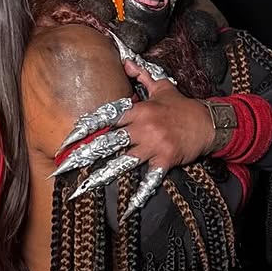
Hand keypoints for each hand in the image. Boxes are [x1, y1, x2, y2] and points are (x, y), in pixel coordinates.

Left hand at [52, 60, 214, 215]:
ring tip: (82, 187)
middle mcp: (143, 128)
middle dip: (85, 154)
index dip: (86, 127)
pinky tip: (125, 210)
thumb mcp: (162, 87)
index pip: (107, 117)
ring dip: (101, 176)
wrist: (209, 124)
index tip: (67, 138)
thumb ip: (142, 74)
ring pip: (123, 162)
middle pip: (109, 142)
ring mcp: (153, 146)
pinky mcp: (164, 162)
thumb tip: (125, 60)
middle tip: (62, 165)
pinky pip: (148, 181)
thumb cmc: (183, 107)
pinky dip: (138, 196)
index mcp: (139, 110)